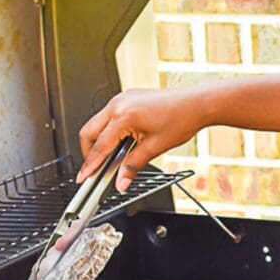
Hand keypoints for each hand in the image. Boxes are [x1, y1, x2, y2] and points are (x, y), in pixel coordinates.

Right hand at [78, 87, 204, 191]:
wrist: (196, 103)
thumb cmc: (181, 119)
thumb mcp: (155, 147)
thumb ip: (133, 166)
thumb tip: (121, 182)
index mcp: (123, 116)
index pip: (99, 146)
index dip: (90, 165)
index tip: (83, 176)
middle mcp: (118, 104)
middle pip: (89, 132)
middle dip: (89, 152)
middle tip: (96, 168)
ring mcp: (121, 98)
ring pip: (97, 122)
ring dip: (100, 140)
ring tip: (113, 156)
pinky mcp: (127, 97)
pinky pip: (109, 115)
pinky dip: (110, 130)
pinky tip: (122, 142)